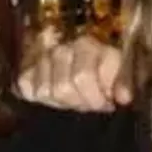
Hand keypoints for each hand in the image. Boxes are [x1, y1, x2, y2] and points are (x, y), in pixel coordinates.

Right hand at [15, 35, 131, 110]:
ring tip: (77, 101)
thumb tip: (124, 97)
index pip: (82, 77)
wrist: (89, 76)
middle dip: (81, 103)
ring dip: (64, 103)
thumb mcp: (122, 75)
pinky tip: (58, 99)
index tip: (107, 104)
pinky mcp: (27, 73)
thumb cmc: (107, 76)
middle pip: (62, 87)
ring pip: (46, 91)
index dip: (96, 98)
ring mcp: (42, 60)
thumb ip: (124, 83)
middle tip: (92, 105)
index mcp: (86, 45)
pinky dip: (42, 99)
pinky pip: (28, 90)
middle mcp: (61, 49)